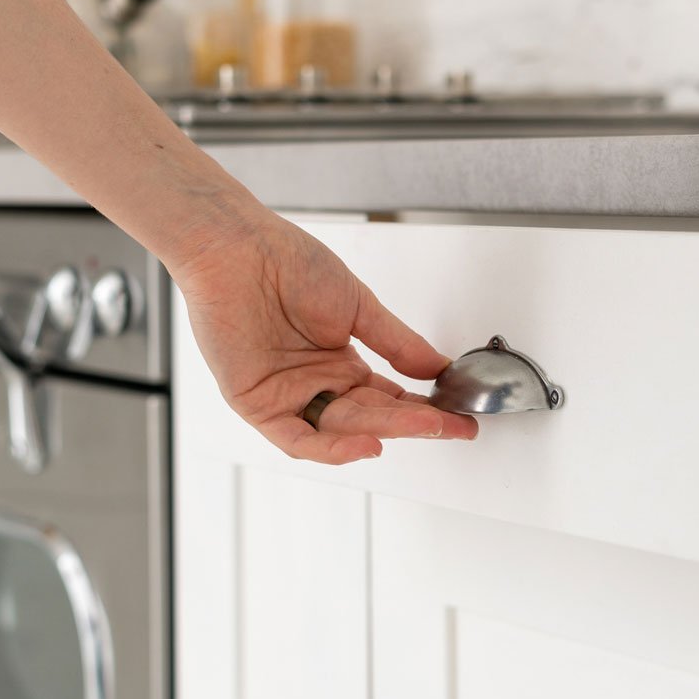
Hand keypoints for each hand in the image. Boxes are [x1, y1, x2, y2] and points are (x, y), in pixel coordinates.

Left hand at [173, 207, 478, 463]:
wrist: (239, 249)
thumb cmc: (288, 263)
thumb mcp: (359, 306)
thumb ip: (398, 343)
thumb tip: (438, 368)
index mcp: (339, 362)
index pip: (388, 398)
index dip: (424, 410)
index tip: (458, 417)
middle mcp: (315, 384)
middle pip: (371, 417)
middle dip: (413, 423)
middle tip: (450, 426)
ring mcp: (287, 396)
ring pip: (340, 431)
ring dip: (383, 432)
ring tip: (423, 426)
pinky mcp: (257, 404)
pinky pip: (297, 439)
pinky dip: (331, 449)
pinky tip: (367, 445)